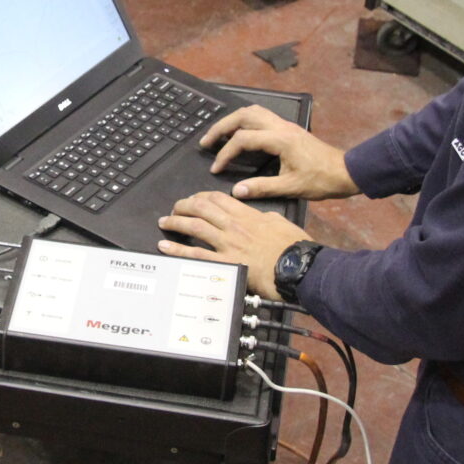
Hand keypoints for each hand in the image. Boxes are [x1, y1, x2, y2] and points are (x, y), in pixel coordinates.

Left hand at [157, 191, 308, 298]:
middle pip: (201, 208)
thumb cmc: (293, 246)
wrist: (298, 266)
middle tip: (175, 209)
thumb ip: (264, 218)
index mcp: (247, 214)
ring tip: (165, 223)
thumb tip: (259, 217)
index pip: (218, 199)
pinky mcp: (225, 263)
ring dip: (176, 223)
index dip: (201, 197)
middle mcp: (234, 226)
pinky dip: (177, 250)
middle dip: (184, 206)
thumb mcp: (279, 222)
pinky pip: (195, 254)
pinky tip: (165, 247)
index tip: (194, 200)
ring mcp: (227, 244)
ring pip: (195, 226)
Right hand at [201, 105, 358, 201]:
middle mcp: (281, 126)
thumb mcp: (291, 188)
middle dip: (221, 127)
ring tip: (219, 135)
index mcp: (280, 139)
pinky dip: (245, 121)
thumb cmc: (321, 180)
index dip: (225, 153)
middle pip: (244, 115)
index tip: (215, 168)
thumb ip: (261, 188)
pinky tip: (239, 133)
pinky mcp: (289, 128)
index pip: (243, 139)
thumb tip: (236, 191)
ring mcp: (286, 125)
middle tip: (206, 142)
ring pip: (253, 111)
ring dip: (233, 120)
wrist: (346, 172)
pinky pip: (261, 116)